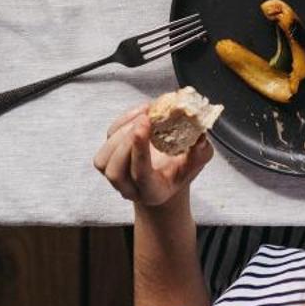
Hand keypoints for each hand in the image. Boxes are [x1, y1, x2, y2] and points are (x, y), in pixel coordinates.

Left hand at [94, 104, 212, 207]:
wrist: (163, 177)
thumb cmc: (178, 171)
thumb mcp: (195, 164)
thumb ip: (200, 153)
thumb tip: (200, 137)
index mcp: (152, 193)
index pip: (140, 176)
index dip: (140, 150)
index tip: (146, 124)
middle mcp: (129, 188)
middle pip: (116, 170)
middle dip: (128, 140)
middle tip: (146, 117)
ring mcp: (115, 176)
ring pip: (104, 159)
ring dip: (121, 131)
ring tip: (144, 114)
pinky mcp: (108, 158)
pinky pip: (106, 142)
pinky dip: (120, 123)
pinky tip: (139, 112)